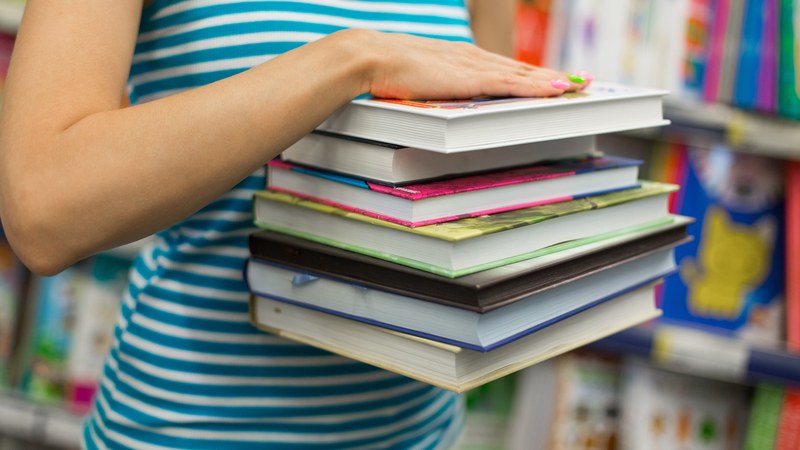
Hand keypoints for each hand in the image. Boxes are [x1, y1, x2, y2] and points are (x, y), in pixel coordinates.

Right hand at [356, 30, 588, 99]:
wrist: (373, 58)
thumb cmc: (387, 71)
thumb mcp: (419, 79)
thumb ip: (436, 86)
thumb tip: (440, 99)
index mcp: (462, 59)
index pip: (505, 68)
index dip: (531, 74)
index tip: (552, 79)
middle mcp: (474, 58)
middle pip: (522, 69)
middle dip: (552, 76)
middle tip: (580, 82)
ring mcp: (475, 67)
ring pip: (524, 75)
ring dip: (553, 81)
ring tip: (579, 87)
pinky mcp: (473, 78)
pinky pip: (514, 84)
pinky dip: (537, 86)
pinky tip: (557, 90)